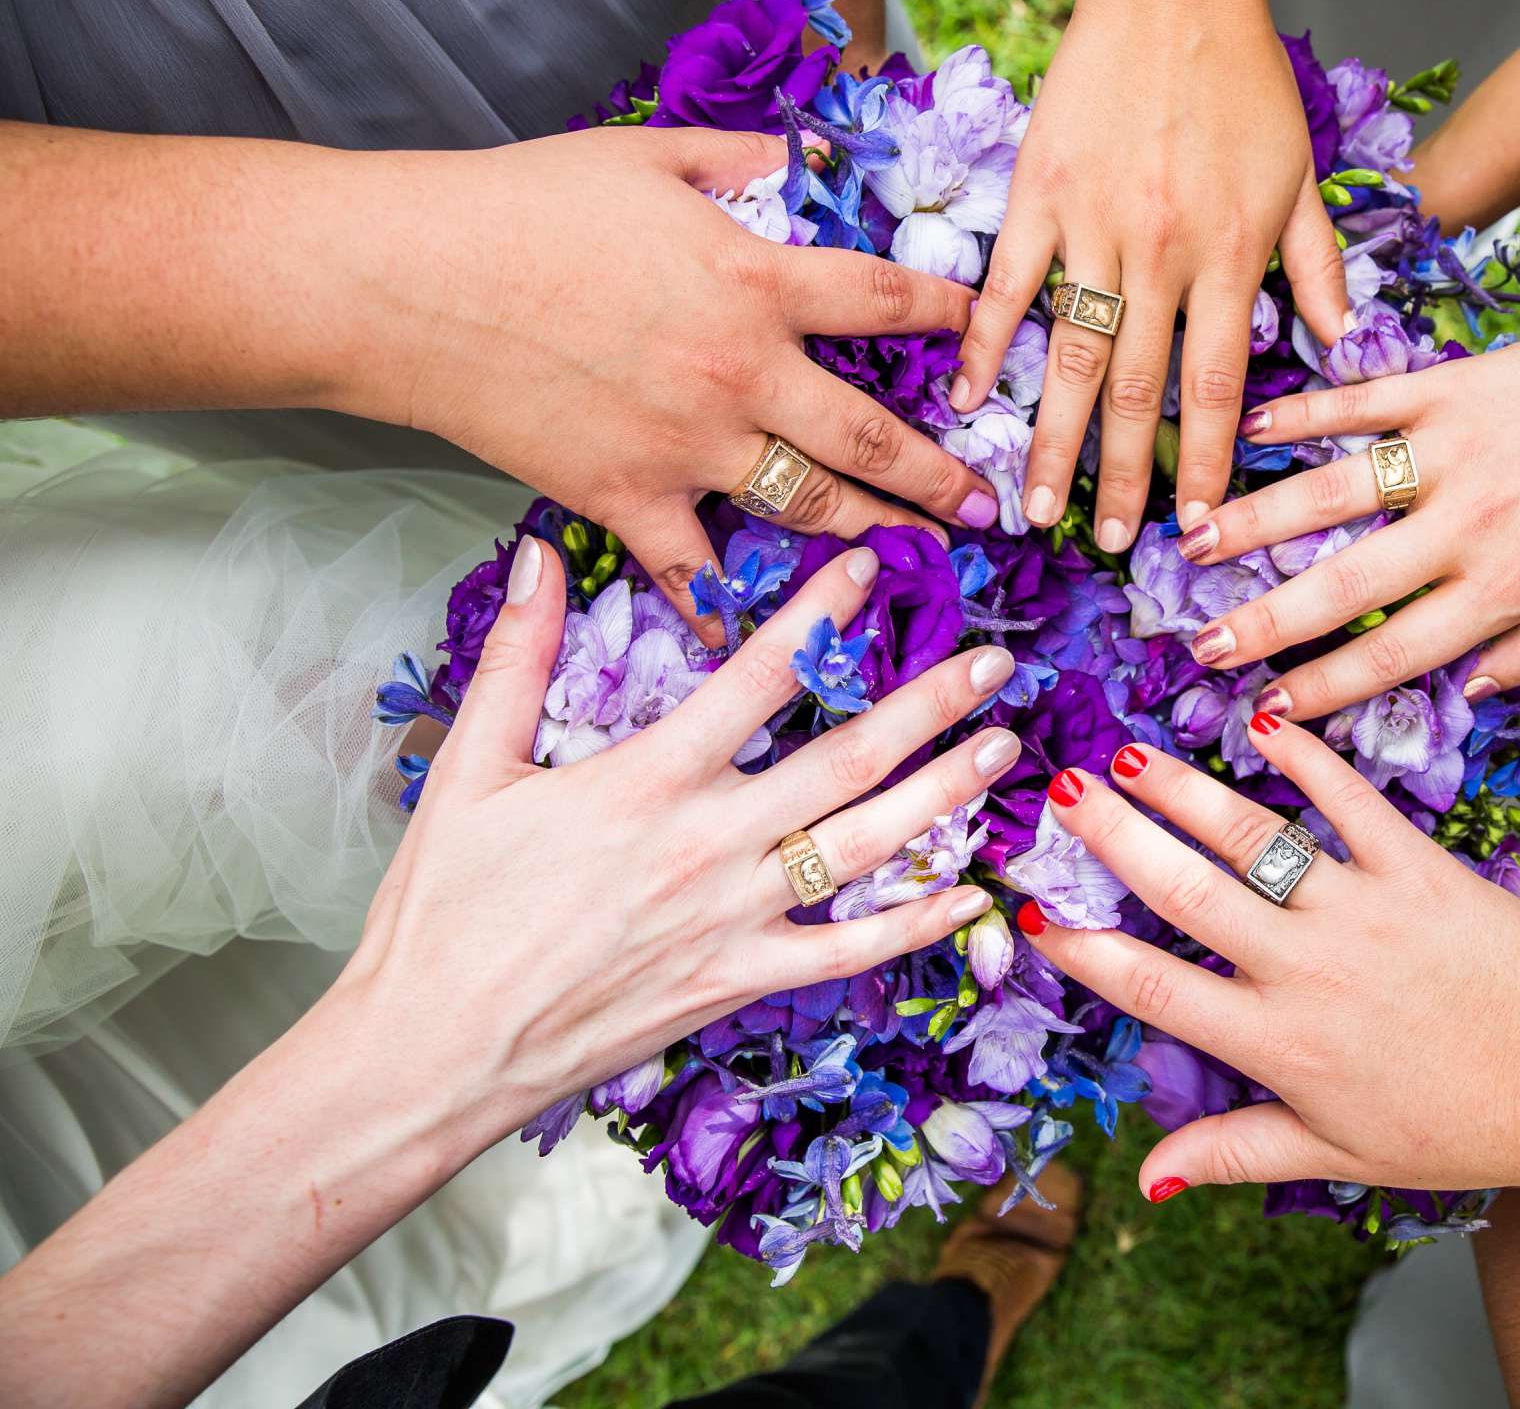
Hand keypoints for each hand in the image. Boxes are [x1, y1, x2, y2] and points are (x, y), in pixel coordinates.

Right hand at [338, 540, 1018, 1139]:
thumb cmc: (441, 911)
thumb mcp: (470, 768)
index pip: (756, 676)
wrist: (430, 1049)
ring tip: (1005, 748)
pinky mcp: (737, 982)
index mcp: (648, 780)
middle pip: (846, 759)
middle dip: (930, 705)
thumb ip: (516, 655)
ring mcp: (734, 920)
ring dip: (944, 794)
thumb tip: (537, 553)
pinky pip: (848, 954)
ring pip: (867, 847)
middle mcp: (709, 844)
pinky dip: (915, 926)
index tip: (875, 569)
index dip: (822, 616)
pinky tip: (971, 900)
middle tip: (998, 661)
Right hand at [353, 125, 995, 641]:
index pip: (888, 304)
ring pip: (811, 508)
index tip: (988, 344)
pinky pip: (695, 571)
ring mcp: (688, 447)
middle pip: (873, 437)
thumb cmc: (523, 204)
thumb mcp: (650, 155)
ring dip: (877, 537)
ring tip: (924, 558)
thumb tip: (816, 161)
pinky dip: (730, 613)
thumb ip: (746, 160)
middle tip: (992, 506)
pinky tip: (765, 645)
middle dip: (943, 477)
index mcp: (757, 281)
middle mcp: (742, 374)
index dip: (953, 322)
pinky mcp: (627, 498)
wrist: (410, 282)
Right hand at [944, 0, 1349, 548]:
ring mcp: (1093, 226)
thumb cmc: (1245, 80)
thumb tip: (1340, 345)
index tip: (1195, 526)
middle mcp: (1163, 253)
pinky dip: (982, 345)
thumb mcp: (1301, 177)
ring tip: (1034, 508)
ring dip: (1053, 440)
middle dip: (1123, 479)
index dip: (1207, 462)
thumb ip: (1317, 267)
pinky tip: (966, 403)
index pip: (1220, 384)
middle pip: (1139, 391)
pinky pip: (1007, 286)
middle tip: (1107, 545)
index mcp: (1232, 256)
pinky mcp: (1037, 194)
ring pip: (1071, 355)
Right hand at [1025, 719, 1519, 1197]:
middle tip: (1060, 788)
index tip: (1032, 912)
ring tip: (1129, 752)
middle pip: (1183, 891)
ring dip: (1183, 790)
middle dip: (1112, 836)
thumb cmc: (1461, 1127)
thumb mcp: (1336, 1154)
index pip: (1152, 987)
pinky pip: (1352, 799)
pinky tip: (1263, 721)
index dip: (1083, 950)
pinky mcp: (1420, 866)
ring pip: (1252, 837)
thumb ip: (1233, 1149)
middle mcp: (1306, 970)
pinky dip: (1306, 756)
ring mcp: (1362, 910)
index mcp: (1277, 1044)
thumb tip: (1144, 1175)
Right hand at [1176, 300, 1519, 716]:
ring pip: (1335, 491)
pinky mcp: (1442, 387)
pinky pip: (1360, 404)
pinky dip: (1302, 415)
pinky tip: (1248, 433)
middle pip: (1347, 581)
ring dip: (1257, 518)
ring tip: (1193, 542)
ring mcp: (1449, 450)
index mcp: (1506, 586)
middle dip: (1266, 620)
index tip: (1269, 708)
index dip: (1328, 687)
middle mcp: (1467, 524)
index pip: (1399, 650)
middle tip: (1203, 646)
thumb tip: (1469, 690)